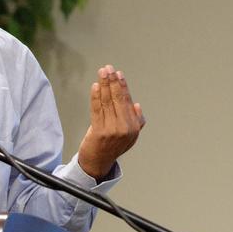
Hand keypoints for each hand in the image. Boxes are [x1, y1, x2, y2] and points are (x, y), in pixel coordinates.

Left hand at [77, 65, 145, 180]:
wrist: (98, 163)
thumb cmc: (111, 147)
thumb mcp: (129, 137)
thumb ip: (135, 121)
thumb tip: (137, 105)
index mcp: (134, 127)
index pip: (127, 101)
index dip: (122, 86)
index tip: (118, 74)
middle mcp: (125, 128)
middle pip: (118, 99)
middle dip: (112, 81)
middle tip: (108, 68)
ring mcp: (112, 130)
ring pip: (107, 102)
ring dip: (104, 85)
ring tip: (101, 72)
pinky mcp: (99, 132)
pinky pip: (97, 110)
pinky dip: (96, 97)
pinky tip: (95, 86)